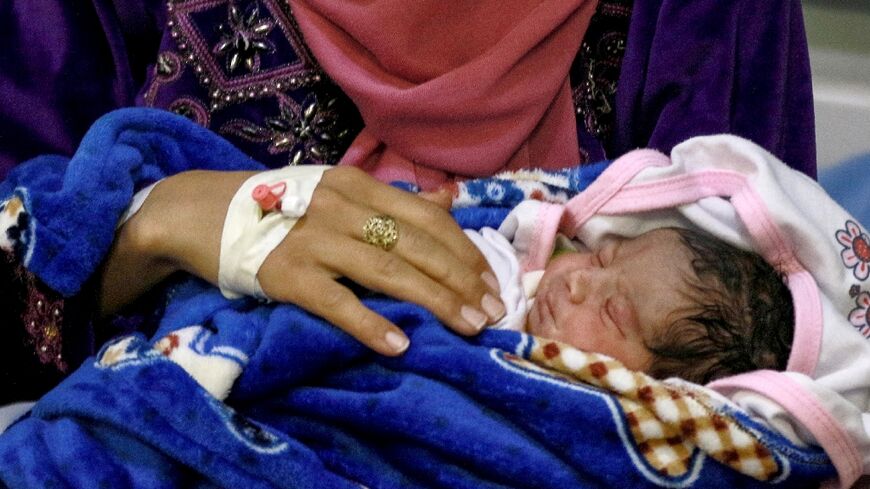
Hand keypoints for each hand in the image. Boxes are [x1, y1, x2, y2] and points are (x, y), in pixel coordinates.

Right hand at [256, 167, 504, 354]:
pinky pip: (337, 303)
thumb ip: (391, 201)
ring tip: (468, 326)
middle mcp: (341, 208)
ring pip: (388, 271)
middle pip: (417, 245)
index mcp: (358, 186)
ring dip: (435, 301)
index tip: (489, 280)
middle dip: (462, 280)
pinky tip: (400, 344)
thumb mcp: (336, 191)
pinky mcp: (286, 274)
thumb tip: (449, 202)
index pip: (426, 218)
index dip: (464, 250)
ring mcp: (313, 241)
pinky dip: (370, 324)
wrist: (199, 212)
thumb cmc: (276, 206)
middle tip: (492, 311)